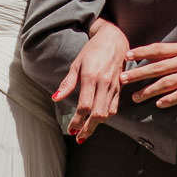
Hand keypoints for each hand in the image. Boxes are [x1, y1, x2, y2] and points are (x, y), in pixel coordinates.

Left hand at [54, 18, 127, 141]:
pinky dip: (106, 116)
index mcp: (91, 77)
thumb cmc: (92, 50)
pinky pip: (114, 107)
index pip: (85, 105)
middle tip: (78, 137)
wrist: (114, 40)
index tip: (70, 128)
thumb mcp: (76, 64)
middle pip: (97, 113)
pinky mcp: (120, 87)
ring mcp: (114, 86)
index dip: (77, 120)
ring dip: (96, 125)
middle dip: (87, 128)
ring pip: (107, 113)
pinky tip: (98, 120)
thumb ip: (67, 83)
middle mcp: (104, 83)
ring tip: (86, 132)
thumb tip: (56, 98)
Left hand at [123, 42, 176, 108]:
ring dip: (149, 90)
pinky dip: (169, 99)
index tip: (127, 57)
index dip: (142, 52)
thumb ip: (171, 53)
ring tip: (136, 97)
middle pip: (158, 67)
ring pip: (167, 83)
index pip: (158, 49)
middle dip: (139, 74)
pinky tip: (158, 104)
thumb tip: (147, 57)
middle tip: (123, 80)